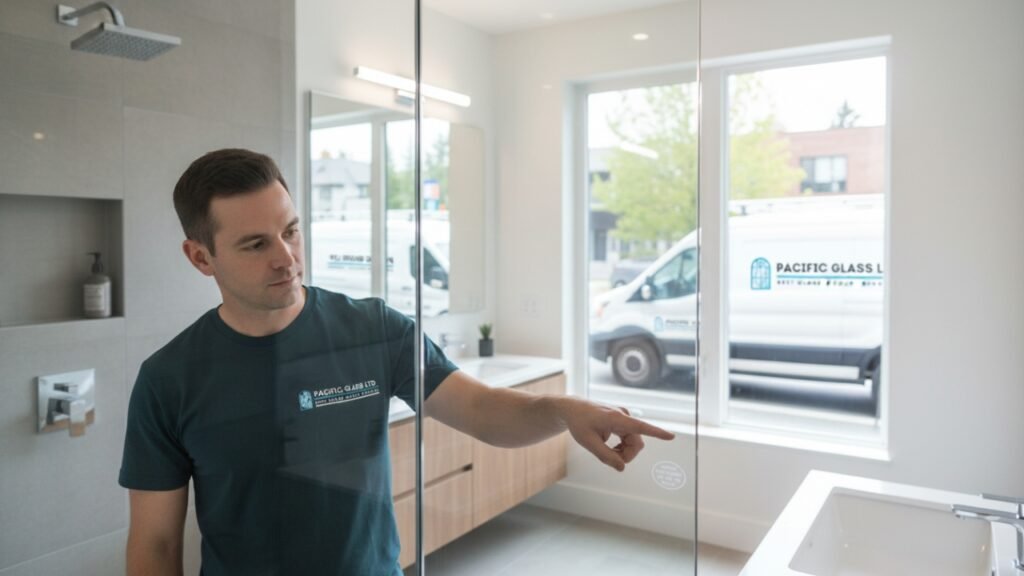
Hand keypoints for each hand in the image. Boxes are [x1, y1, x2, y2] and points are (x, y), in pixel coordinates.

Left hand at [559, 398, 674, 471]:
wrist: (573, 409)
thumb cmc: (579, 423)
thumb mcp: (588, 443)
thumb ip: (605, 456)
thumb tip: (622, 468)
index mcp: (616, 418)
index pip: (640, 427)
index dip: (656, 433)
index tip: (671, 436)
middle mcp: (623, 416)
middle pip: (636, 443)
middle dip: (626, 455)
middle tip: (610, 460)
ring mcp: (623, 418)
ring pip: (633, 442)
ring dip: (623, 451)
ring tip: (606, 451)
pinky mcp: (622, 420)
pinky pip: (629, 438)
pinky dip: (621, 446)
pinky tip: (610, 447)